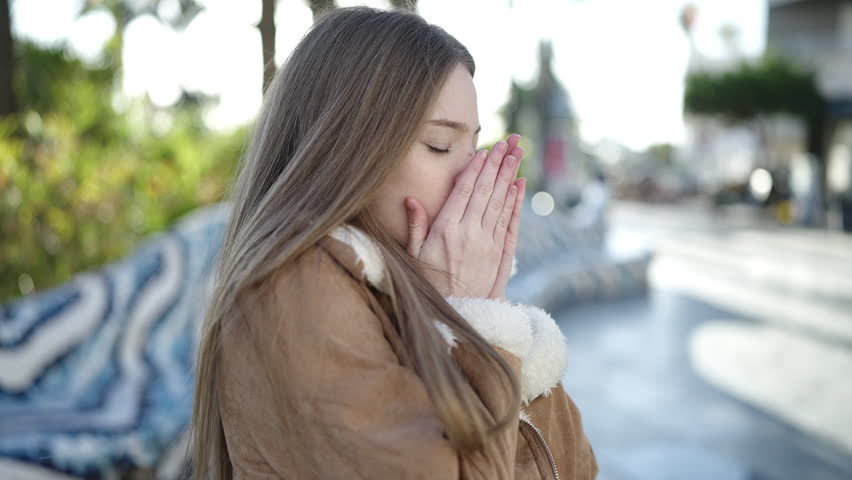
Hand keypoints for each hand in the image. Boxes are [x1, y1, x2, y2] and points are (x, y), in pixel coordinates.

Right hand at [404, 134, 524, 298]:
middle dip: (498, 164)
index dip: (475, 169)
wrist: (453, 313)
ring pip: (500, 202)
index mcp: (446, 229)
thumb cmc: (428, 283)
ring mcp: (487, 243)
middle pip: (486, 191)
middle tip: (509, 142)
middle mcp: (469, 232)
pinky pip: (509, 222)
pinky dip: (515, 202)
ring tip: (517, 155)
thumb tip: (411, 199)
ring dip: (510, 176)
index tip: (484, 151)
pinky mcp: (499, 254)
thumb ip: (415, 226)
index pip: (464, 191)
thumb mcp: (413, 255)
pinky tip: (519, 185)